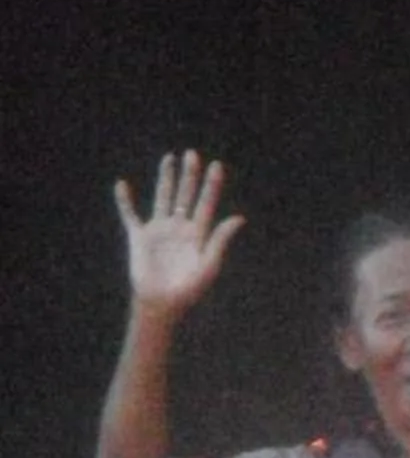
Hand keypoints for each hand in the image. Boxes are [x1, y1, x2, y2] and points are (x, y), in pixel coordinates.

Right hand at [114, 152, 244, 316]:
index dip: (211, 186)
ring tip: (170, 158)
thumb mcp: (209, 264)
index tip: (216, 166)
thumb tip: (239, 217)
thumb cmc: (188, 289)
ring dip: (166, 178)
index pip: (206, 204)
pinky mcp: (139, 236)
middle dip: (190, 175)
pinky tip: (122, 185)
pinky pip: (130, 214)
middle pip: (185, 195)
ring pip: (163, 197)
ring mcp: (159, 230)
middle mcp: (180, 228)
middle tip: (192, 154)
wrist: (161, 302)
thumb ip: (220, 240)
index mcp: (198, 235)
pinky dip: (124, 201)